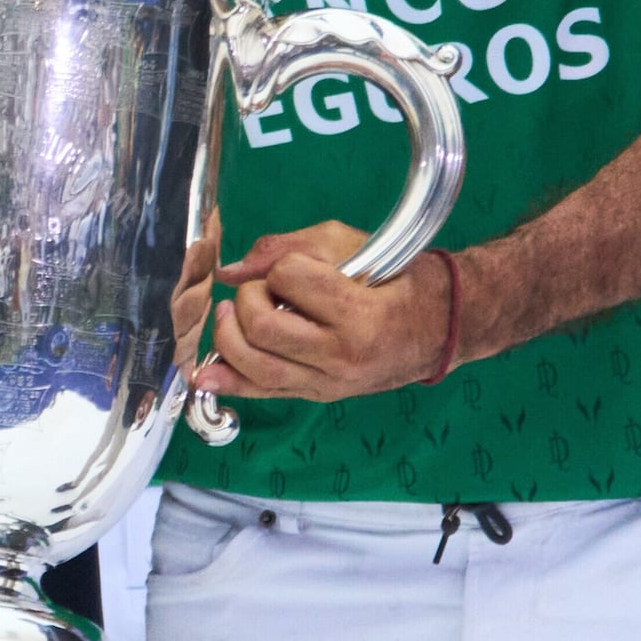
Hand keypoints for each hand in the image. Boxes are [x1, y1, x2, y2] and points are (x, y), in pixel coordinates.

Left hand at [200, 224, 448, 403]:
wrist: (436, 327)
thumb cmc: (396, 279)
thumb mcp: (350, 245)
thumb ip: (287, 248)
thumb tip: (231, 271)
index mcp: (359, 314)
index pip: (291, 280)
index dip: (282, 267)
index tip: (295, 268)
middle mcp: (342, 356)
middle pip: (263, 329)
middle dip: (248, 301)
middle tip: (261, 290)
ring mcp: (329, 383)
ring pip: (256, 366)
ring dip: (230, 335)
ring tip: (232, 316)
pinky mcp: (317, 395)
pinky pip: (264, 392)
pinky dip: (229, 381)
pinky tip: (203, 373)